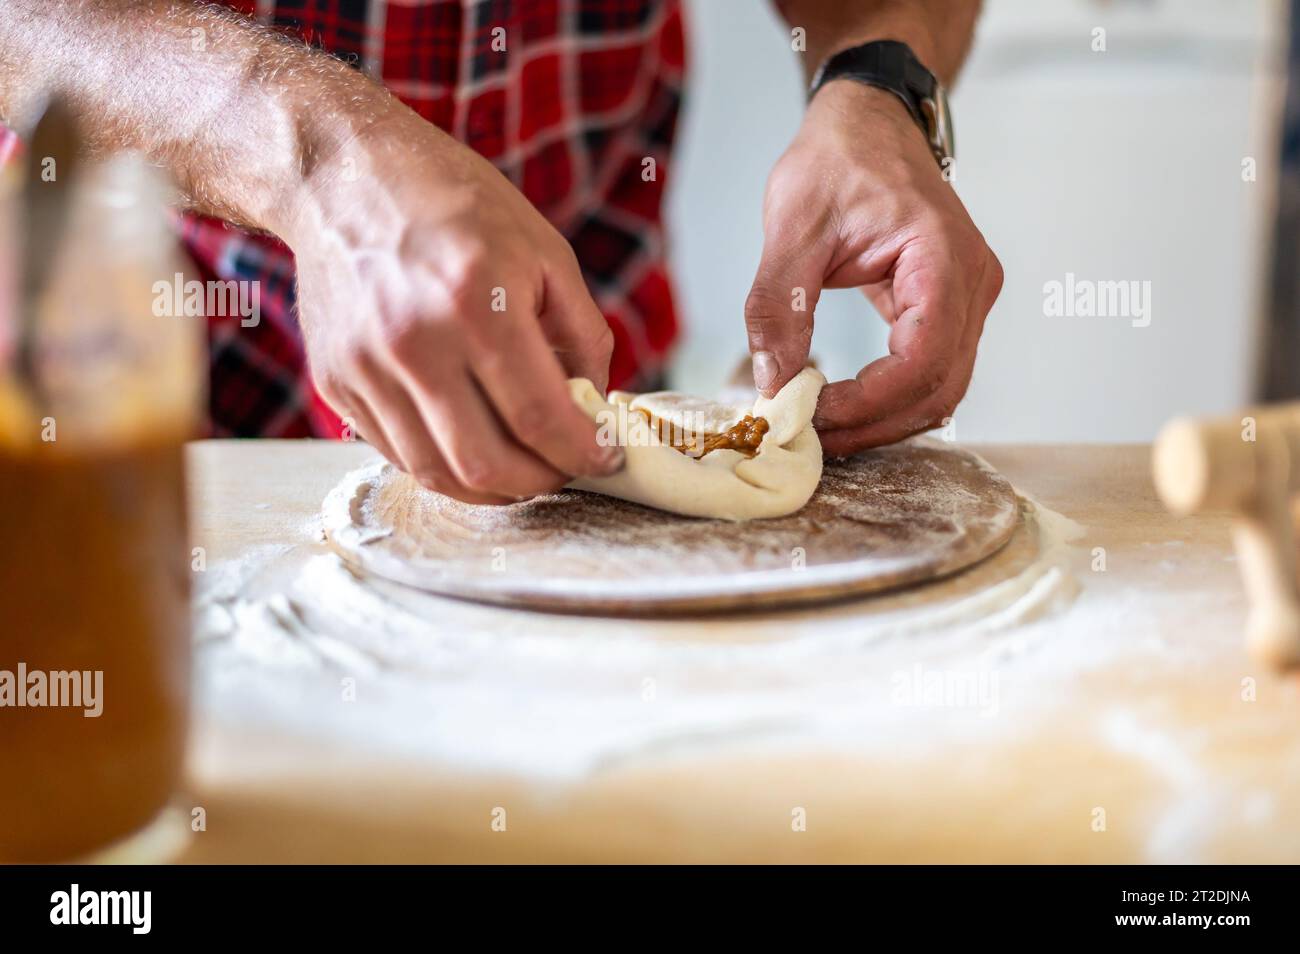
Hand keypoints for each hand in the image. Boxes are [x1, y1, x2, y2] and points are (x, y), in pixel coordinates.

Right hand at [283, 108, 623, 503]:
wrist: (345, 176)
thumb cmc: (454, 205)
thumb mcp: (545, 252)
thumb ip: (582, 335)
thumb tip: (595, 408)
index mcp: (476, 303)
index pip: (538, 417)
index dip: (582, 453)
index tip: (605, 460)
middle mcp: (414, 342)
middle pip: (486, 462)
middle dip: (539, 483)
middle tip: (564, 469)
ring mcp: (366, 368)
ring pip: (436, 473)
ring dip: (491, 488)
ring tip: (522, 467)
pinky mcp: (335, 382)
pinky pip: (396, 453)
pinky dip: (443, 464)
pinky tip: (470, 442)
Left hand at [744, 81, 1002, 456]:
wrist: (870, 122)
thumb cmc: (839, 157)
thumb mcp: (793, 225)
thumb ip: (780, 306)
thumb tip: (773, 382)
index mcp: (943, 258)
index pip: (923, 359)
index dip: (869, 401)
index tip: (811, 413)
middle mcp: (971, 285)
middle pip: (938, 389)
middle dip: (872, 424)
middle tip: (808, 436)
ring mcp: (967, 300)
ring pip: (939, 390)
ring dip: (882, 420)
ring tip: (820, 425)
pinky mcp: (948, 309)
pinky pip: (930, 372)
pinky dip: (889, 399)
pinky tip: (841, 404)